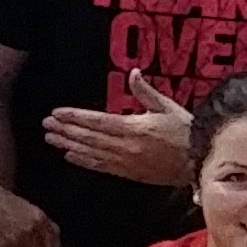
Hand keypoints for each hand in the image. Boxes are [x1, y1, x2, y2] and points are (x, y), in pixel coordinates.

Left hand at [40, 70, 198, 187]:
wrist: (199, 162)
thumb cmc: (187, 132)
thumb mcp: (168, 107)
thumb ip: (146, 92)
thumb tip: (133, 72)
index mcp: (134, 127)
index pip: (97, 121)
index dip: (75, 117)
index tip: (57, 113)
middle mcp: (126, 146)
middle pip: (89, 137)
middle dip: (66, 130)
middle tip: (46, 125)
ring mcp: (126, 161)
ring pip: (91, 152)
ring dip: (70, 145)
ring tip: (52, 139)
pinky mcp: (130, 173)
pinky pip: (102, 167)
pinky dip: (85, 162)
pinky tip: (71, 156)